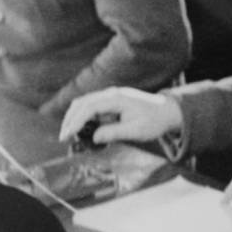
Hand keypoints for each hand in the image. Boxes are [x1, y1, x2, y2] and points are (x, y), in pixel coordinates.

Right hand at [58, 87, 182, 144]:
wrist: (168, 112)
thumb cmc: (155, 122)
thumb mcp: (136, 131)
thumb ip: (114, 133)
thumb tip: (95, 137)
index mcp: (117, 99)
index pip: (89, 108)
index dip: (75, 122)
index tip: (66, 135)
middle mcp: (111, 93)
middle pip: (82, 103)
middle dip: (70, 120)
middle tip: (64, 137)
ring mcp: (111, 95)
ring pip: (84, 103)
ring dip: (75, 117)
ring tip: (70, 134)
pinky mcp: (111, 100)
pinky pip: (92, 106)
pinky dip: (84, 116)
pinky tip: (82, 129)